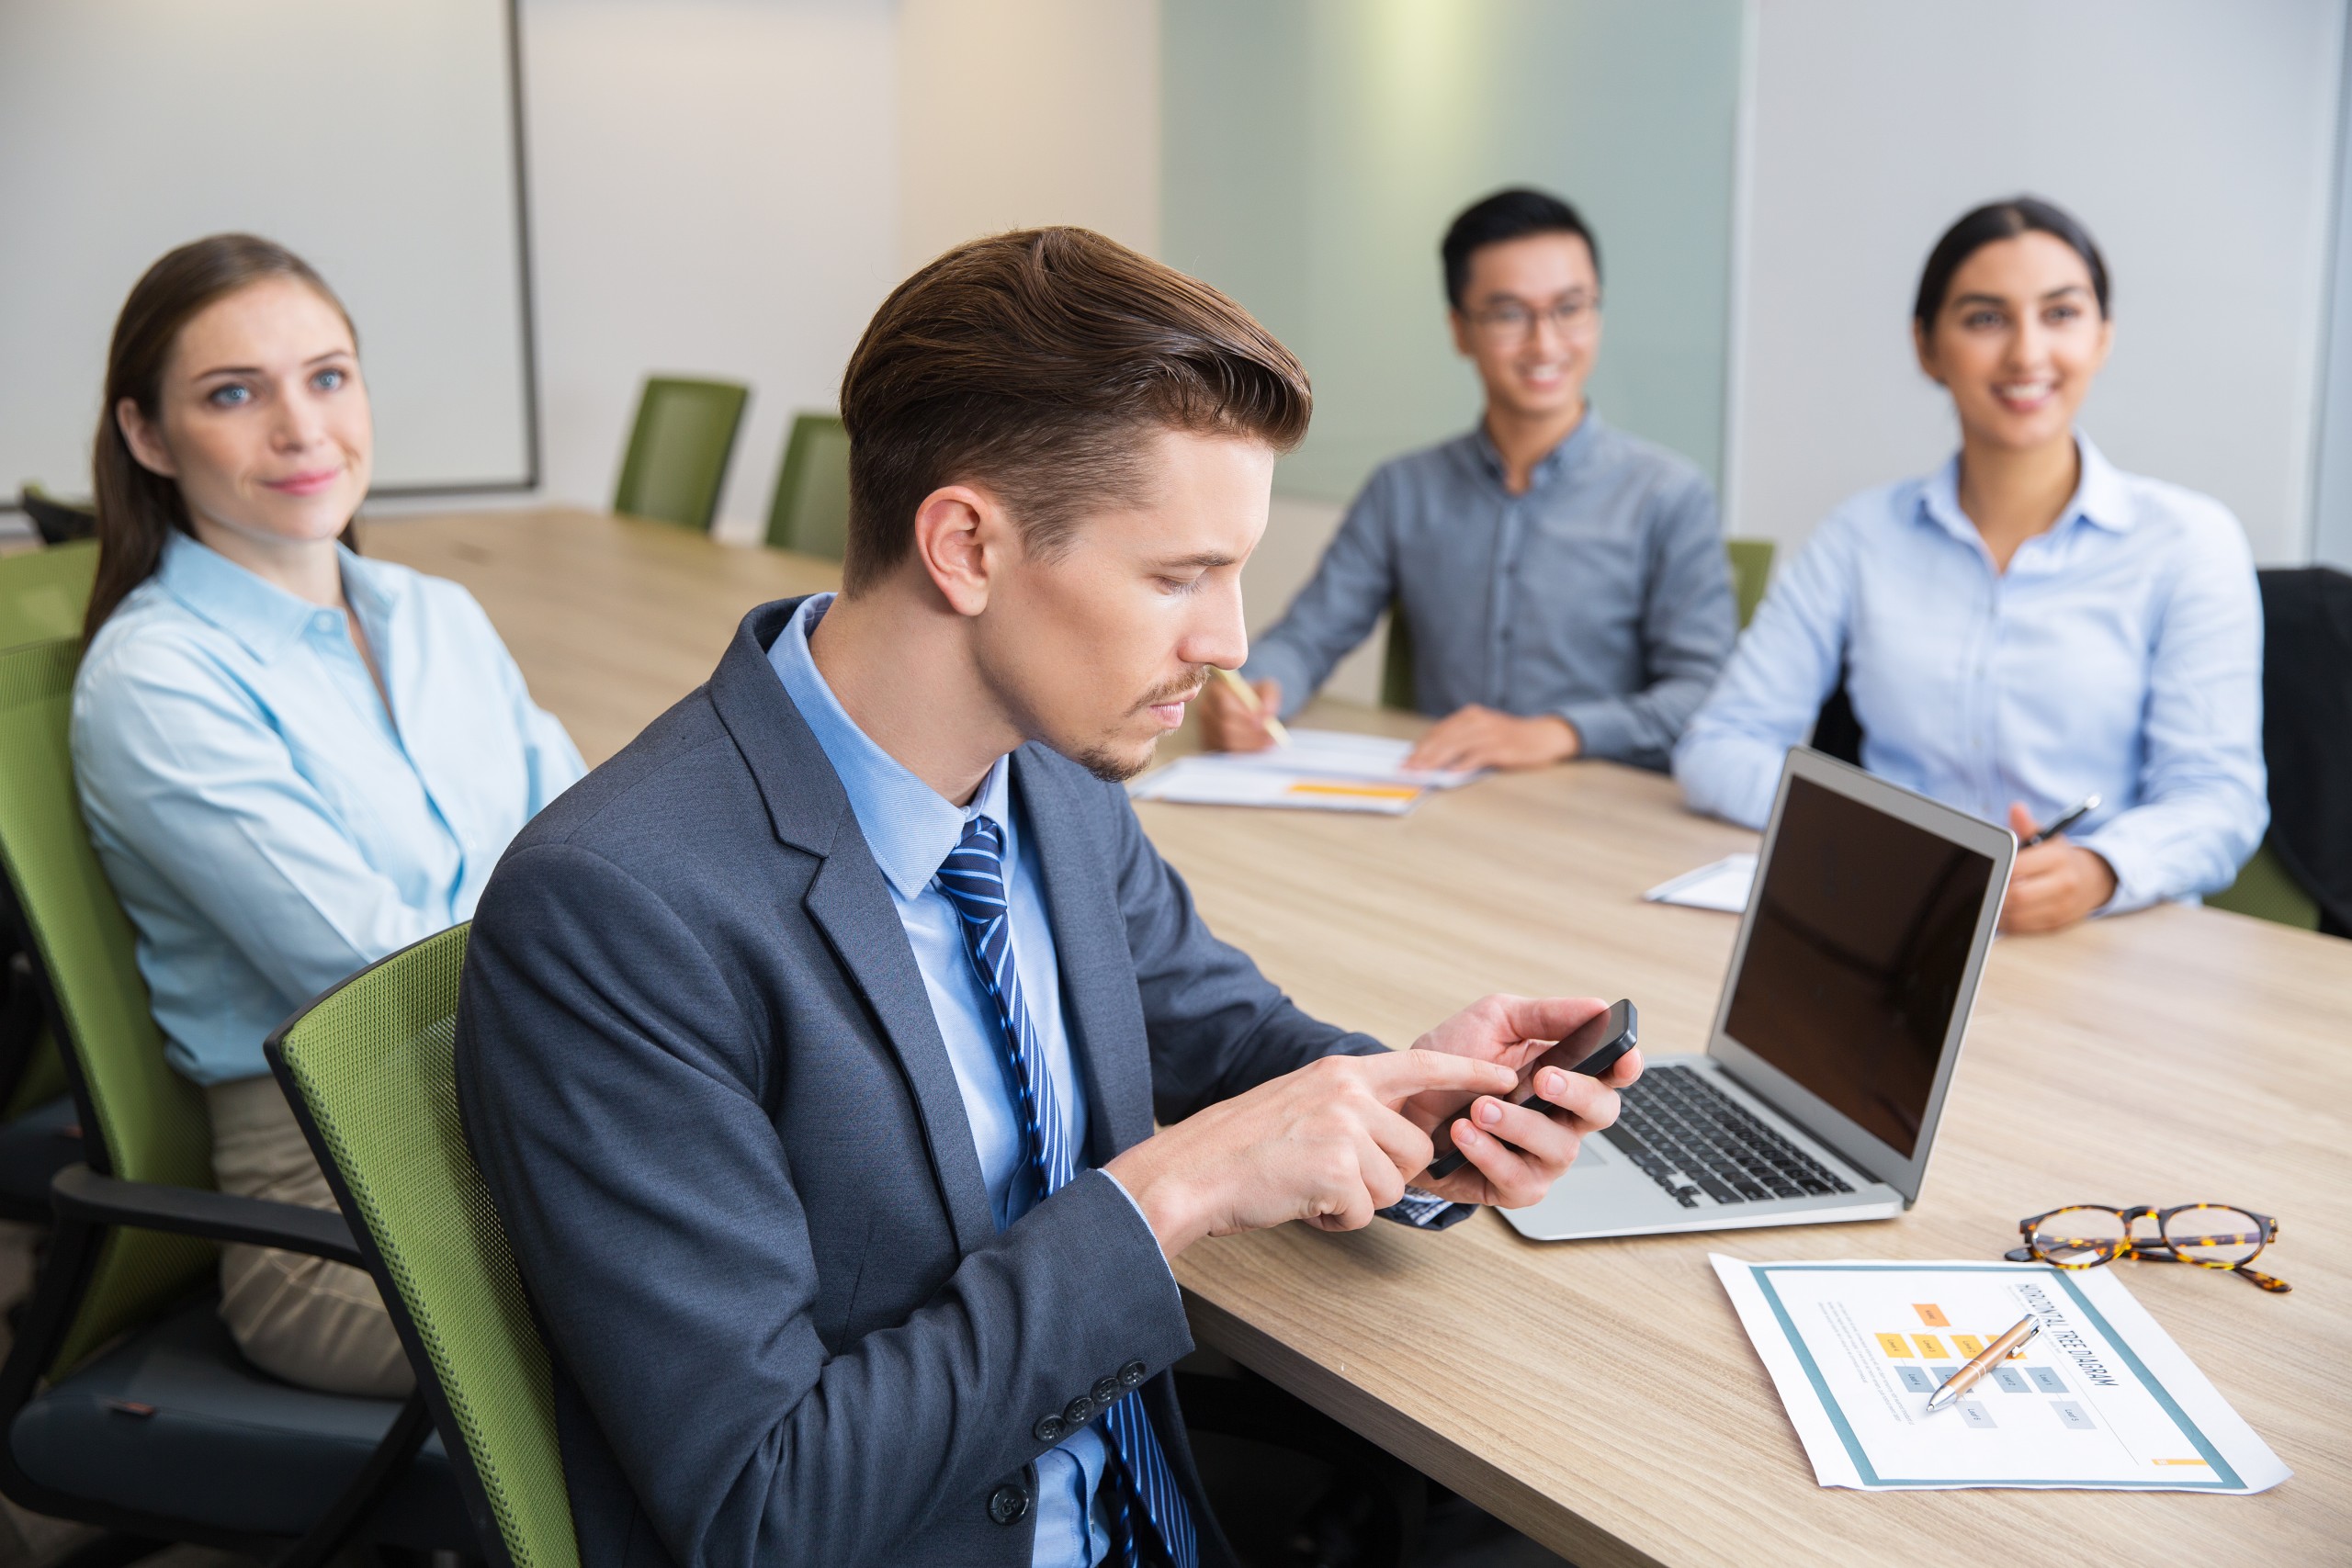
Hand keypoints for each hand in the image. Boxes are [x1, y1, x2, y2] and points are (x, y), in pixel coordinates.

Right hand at [1103, 1049, 1515, 1256]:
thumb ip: (1349, 1109)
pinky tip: (1301, 1202)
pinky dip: (1335, 1220)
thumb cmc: (1237, 1148)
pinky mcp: (1337, 1170)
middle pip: (1416, 1148)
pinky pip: (1364, 1213)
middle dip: (1387, 1175)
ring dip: (1357, 1200)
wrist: (1190, 1173)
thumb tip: (1396, 1139)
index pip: (1422, 1064)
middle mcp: (1347, 1093)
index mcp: (1340, 1072)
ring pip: (1394, 1186)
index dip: (1469, 1072)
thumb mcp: (1299, 1103)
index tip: (1506, 1077)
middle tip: (1335, 1177)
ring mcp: (1344, 1129)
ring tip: (1310, 1187)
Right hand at [1197, 674, 1282, 752]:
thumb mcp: (1266, 688)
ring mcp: (1205, 729)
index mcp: (1216, 691)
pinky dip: (1245, 752)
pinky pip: (1226, 753)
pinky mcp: (1210, 745)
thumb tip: (1265, 714)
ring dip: (1250, 744)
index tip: (1262, 722)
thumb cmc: (1256, 697)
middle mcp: (1206, 710)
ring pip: (1226, 742)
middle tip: (1270, 737)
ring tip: (1269, 742)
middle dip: (1249, 734)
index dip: (1243, 716)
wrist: (1249, 710)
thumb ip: (1269, 697)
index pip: (1224, 705)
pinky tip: (1259, 747)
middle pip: (1223, 726)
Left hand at [1399, 994, 1642, 1208]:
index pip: (1611, 1073)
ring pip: (1559, 1148)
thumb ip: (1546, 1015)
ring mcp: (1540, 1156)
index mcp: (1565, 1074)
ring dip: (1520, 1125)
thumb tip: (1597, 1006)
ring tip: (1480, 1107)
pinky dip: (1490, 1154)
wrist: (1398, 1102)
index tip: (1623, 1056)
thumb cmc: (1451, 1060)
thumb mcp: (1494, 1022)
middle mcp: (1562, 1118)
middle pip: (1600, 1112)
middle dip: (1576, 1094)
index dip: (1626, 1066)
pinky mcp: (1512, 1186)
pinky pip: (1518, 1179)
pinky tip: (1464, 1133)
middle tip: (1543, 1079)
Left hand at [1403, 706, 1578, 771]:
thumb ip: (1460, 741)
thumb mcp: (1482, 732)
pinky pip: (1477, 756)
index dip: (1420, 747)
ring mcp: (1489, 733)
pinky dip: (1462, 765)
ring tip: (1422, 773)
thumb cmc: (1509, 738)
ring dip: (1436, 761)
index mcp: (1470, 715)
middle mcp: (1477, 720)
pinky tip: (1450, 774)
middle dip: (1422, 755)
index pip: (1438, 731)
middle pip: (1443, 738)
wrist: (1542, 736)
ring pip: (1456, 746)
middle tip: (1408, 770)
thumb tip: (1432, 759)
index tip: (1406, 761)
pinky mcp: (1501, 747)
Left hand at [2001, 802, 2116, 931]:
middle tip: (1984, 888)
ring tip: (1990, 900)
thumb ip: (2027, 826)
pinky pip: (2024, 929)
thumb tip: (2016, 809)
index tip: (1988, 868)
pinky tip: (2001, 912)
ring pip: (2018, 916)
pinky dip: (2007, 922)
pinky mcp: (2057, 925)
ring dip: (1998, 911)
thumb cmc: (2060, 858)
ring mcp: (2062, 908)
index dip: (1998, 871)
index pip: (2018, 867)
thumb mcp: (2048, 838)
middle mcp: (2064, 884)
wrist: (2093, 880)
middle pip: (2017, 896)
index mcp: (2058, 858)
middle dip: (1995, 894)